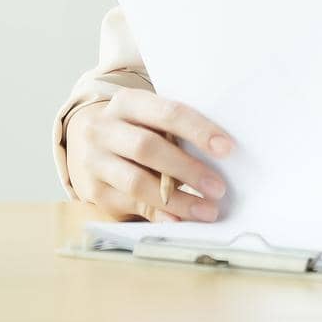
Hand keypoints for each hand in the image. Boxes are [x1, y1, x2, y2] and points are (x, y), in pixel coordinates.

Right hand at [65, 88, 235, 222]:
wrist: (94, 143)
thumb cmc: (140, 128)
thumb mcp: (153, 119)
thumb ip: (178, 130)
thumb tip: (222, 153)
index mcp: (127, 102)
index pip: (167, 112)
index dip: (198, 130)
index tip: (227, 148)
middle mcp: (104, 129)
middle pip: (148, 148)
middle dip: (187, 169)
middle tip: (218, 187)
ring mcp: (95, 161)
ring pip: (137, 182)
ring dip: (177, 199)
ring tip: (206, 209)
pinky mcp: (94, 191)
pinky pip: (129, 205)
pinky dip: (158, 213)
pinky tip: (180, 219)